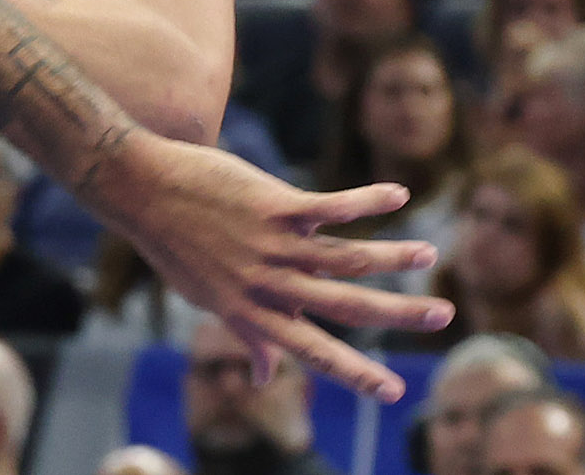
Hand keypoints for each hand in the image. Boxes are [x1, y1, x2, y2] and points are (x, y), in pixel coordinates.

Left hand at [98, 134, 451, 400]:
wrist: (140, 190)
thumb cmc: (175, 245)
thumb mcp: (206, 299)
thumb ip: (246, 335)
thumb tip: (265, 378)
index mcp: (253, 312)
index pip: (313, 352)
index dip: (354, 374)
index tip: (394, 393)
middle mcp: (267, 284)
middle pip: (345, 306)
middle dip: (398, 314)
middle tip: (445, 317)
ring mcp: (271, 244)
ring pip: (346, 258)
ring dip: (394, 255)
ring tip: (431, 253)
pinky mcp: (272, 204)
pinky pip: (330, 206)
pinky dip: (367, 200)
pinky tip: (398, 194)